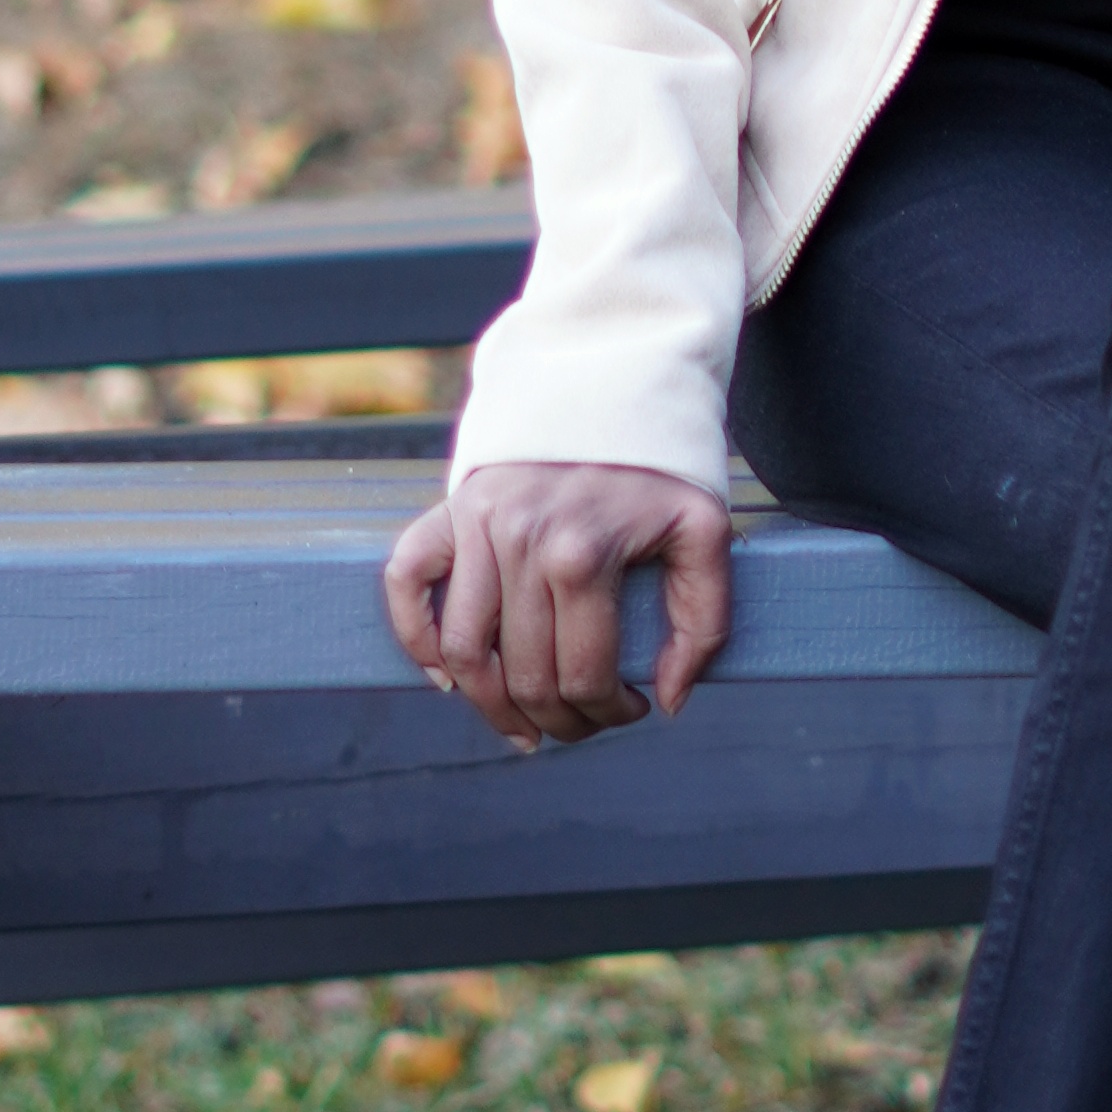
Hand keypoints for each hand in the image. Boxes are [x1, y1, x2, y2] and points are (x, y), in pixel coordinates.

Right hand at [379, 465, 733, 753]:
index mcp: (583, 553)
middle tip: (581, 724)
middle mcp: (520, 542)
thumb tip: (668, 700)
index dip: (609, 712)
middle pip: (524, 675)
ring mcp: (477, 526)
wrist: (614, 385)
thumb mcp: (705, 533)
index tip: (632, 710)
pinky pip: (405, 581)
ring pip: (462, 651)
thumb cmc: (663, 469)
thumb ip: (703, 620)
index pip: (585, 673)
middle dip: (558, 721)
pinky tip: (447, 677)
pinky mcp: (450, 510)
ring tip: (522, 726)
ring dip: (489, 706)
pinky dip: (416, 637)